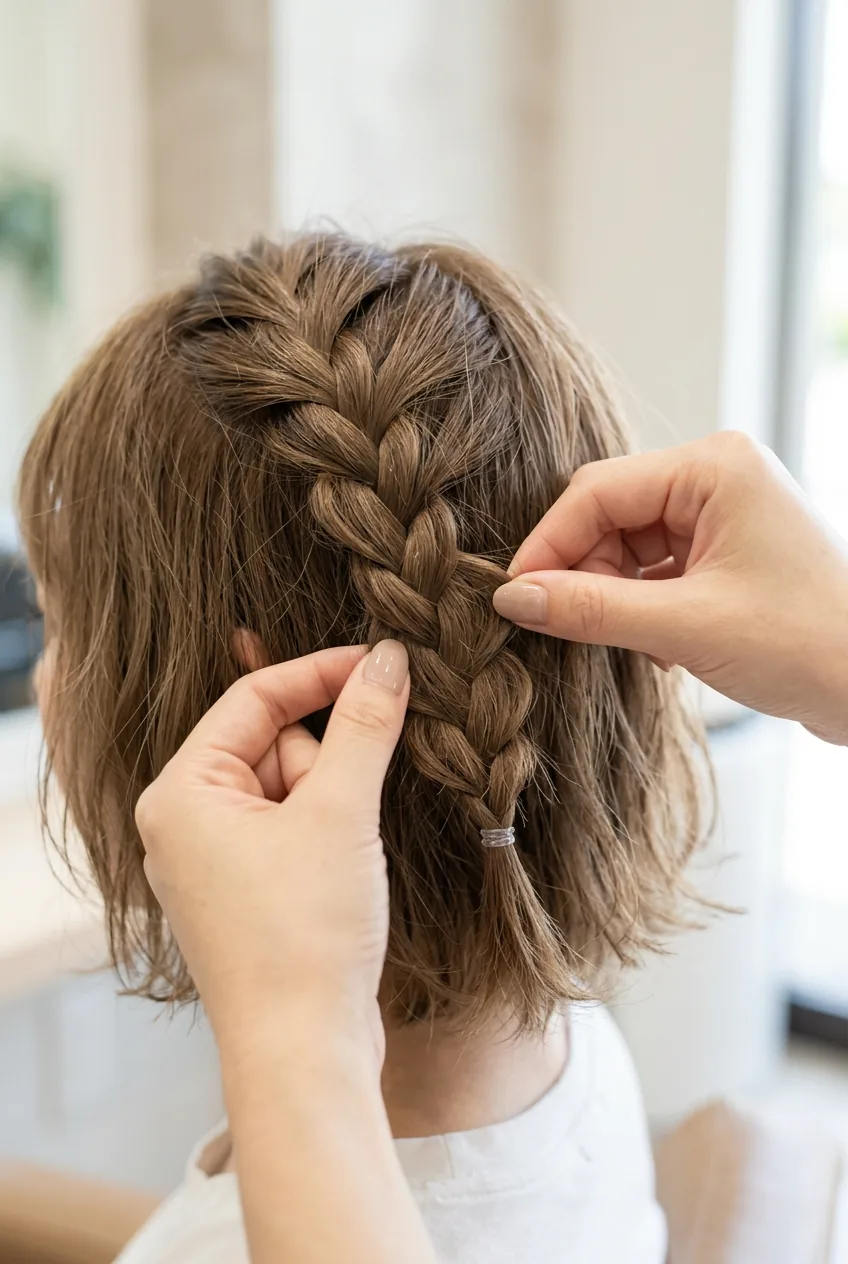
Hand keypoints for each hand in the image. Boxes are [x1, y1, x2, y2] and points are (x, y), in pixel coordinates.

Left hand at [135, 641, 409, 1059]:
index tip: (383, 659)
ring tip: (344, 862)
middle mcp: (183, 823)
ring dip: (332, 804)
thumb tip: (387, 656)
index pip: (252, 698)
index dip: (322, 672)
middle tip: (348, 814)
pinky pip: (291, 830)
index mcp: (180, 793)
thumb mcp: (340, 814)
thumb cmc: (304, 937)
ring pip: (290, 787)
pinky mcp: (245, 893)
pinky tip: (342, 877)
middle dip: (326, 762)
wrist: (304, 1054)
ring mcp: (212, 862)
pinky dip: (328, 833)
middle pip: (273, 743)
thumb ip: (364, 724)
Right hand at [493, 431, 847, 744]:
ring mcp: (726, 512)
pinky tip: (661, 648)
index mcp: (715, 466)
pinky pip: (658, 568)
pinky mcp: (729, 550)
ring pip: (630, 546)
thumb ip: (591, 608)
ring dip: (616, 598)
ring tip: (640, 647)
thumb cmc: (808, 644)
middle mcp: (719, 476)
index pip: (597, 492)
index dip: (548, 546)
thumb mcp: (685, 627)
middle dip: (586, 575)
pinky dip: (644, 607)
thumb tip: (513, 600)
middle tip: (571, 631)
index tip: (514, 599)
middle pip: (611, 516)